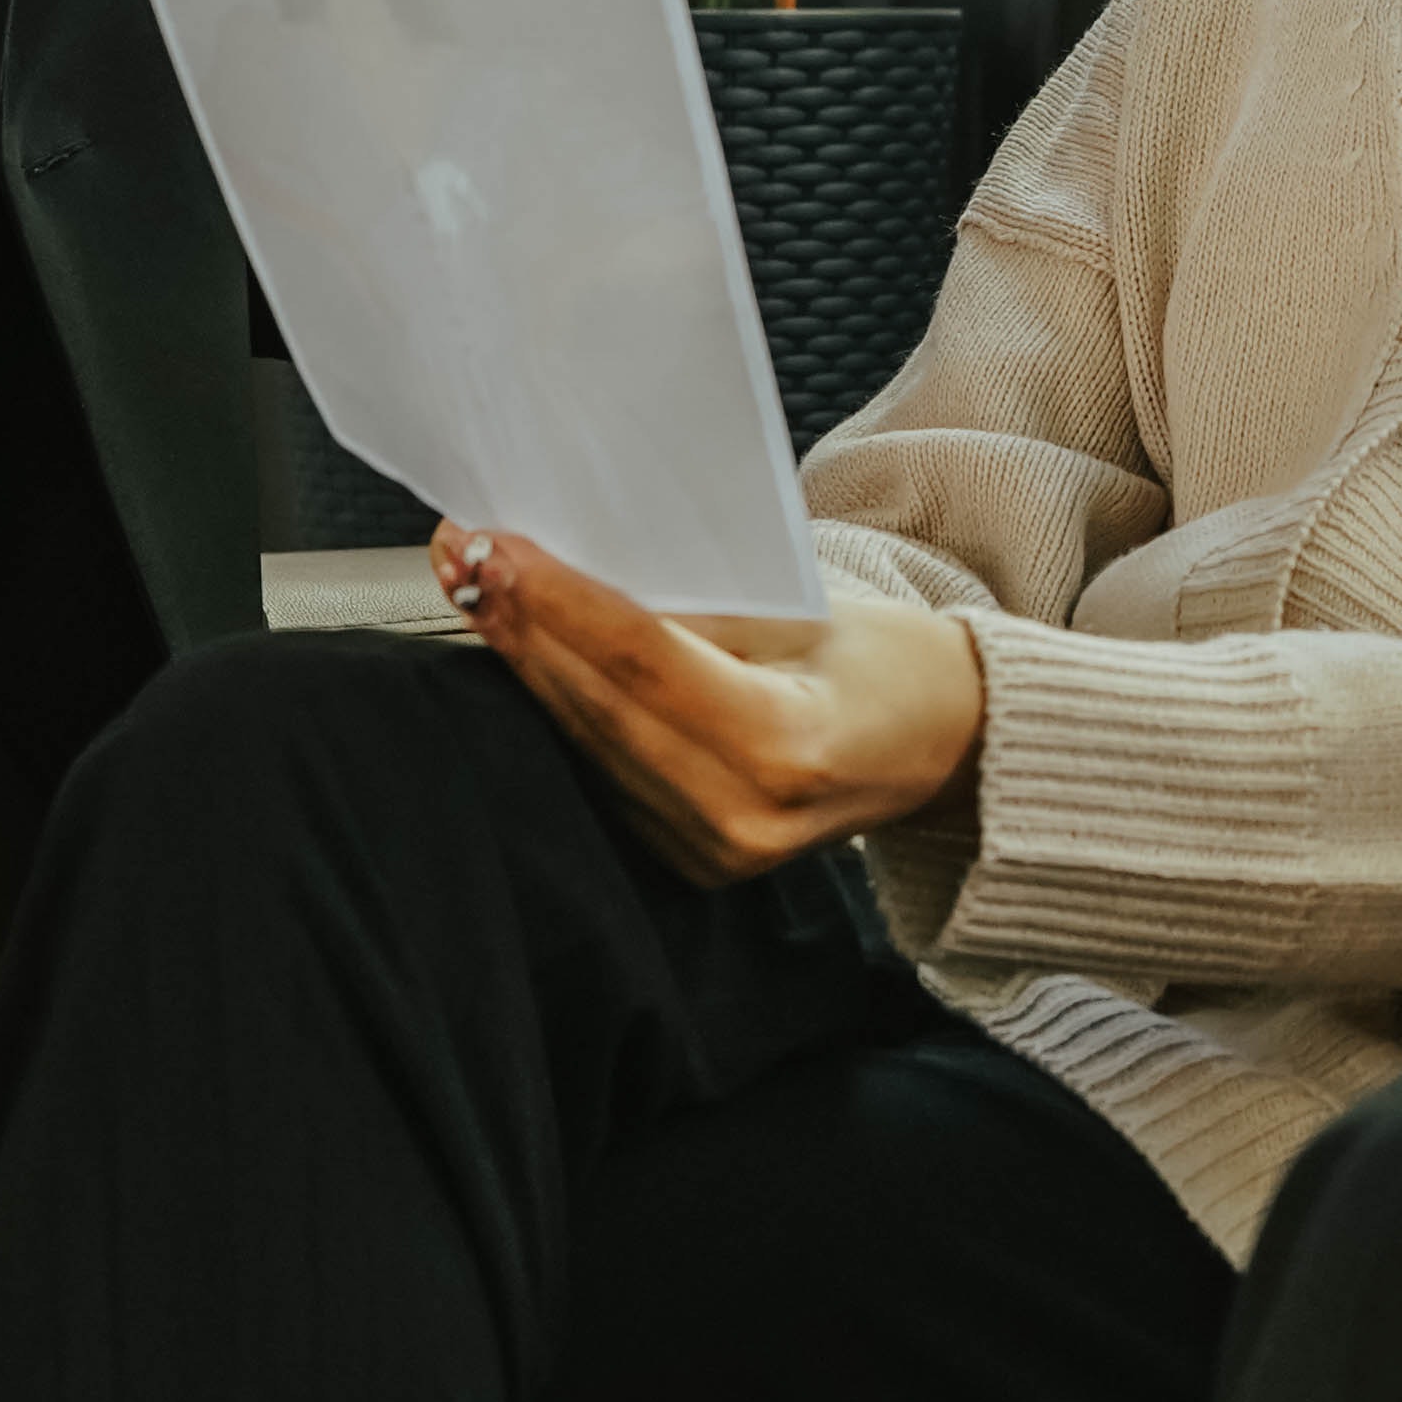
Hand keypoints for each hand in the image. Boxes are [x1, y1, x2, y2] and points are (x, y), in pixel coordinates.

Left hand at [441, 522, 984, 883]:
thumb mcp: (816, 611)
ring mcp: (709, 851)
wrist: (943, 748)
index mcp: (785, 750)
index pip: (646, 663)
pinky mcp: (686, 858)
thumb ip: (703, 605)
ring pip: (586, 741)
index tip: (493, 544)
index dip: (560, 601)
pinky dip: (562, 704)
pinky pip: (601, 769)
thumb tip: (585, 564)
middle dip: (520, 623)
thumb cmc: (891, 664)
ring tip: (473, 583)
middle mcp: (739, 819)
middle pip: (599, 706)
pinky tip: (524, 647)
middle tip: (458, 549)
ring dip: (524, 659)